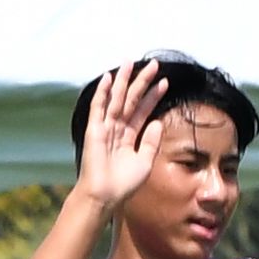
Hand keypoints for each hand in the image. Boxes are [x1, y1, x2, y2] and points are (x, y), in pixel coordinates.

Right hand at [74, 61, 169, 211]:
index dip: (154, 96)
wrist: (106, 195)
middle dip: (142, 82)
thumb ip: (151, 142)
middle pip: (132, 99)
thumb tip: (159, 122)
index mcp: (130, 135)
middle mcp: (117, 128)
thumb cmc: (124, 184)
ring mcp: (105, 127)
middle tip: (154, 64)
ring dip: (124, 81)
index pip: (143, 110)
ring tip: (130, 62)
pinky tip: (109, 78)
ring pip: (116, 99)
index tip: (165, 82)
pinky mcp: (94, 130)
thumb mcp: (145, 162)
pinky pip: (99, 108)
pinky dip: (103, 93)